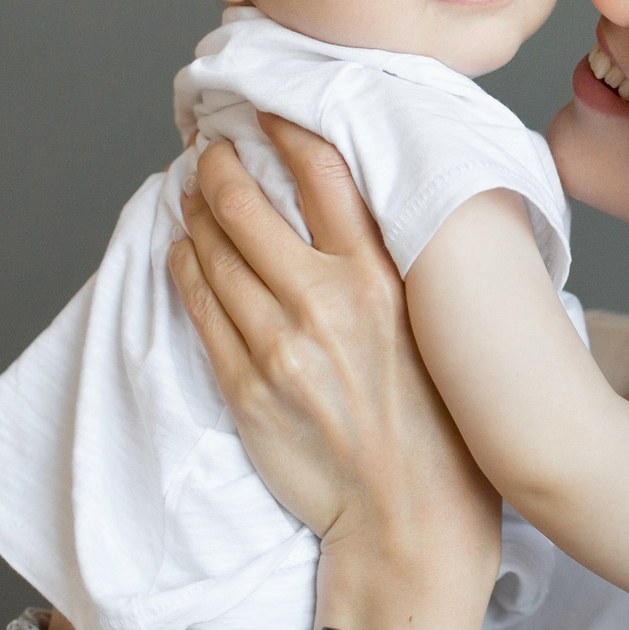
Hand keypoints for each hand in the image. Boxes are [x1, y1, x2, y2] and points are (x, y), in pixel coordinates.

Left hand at [172, 116, 499, 629]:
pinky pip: (199, 306)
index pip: (325, 172)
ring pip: (215, 248)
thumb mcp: (444, 327)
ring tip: (192, 190)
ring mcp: (280, 344)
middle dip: (220, 163)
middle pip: (249, 201)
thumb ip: (407, 266)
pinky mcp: (245, 385)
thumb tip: (381, 209)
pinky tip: (184, 247)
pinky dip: (185, 265)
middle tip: (210, 147)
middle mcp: (330, 300)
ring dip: (196, 208)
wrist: (410, 517)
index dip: (286, 130)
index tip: (267, 112)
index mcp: (388, 277)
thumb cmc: (442, 427)